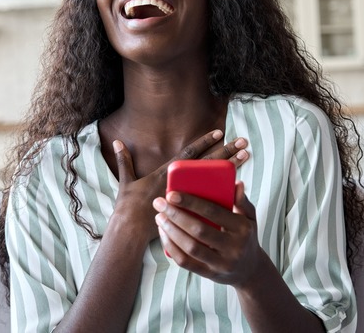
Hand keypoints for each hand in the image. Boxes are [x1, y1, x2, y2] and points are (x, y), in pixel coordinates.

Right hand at [111, 130, 249, 243]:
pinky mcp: (191, 211)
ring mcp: (187, 197)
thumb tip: (117, 141)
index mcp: (166, 173)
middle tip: (243, 140)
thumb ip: (124, 160)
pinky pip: (212, 200)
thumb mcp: (126, 181)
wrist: (131, 231)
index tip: (220, 131)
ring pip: (215, 179)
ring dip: (232, 167)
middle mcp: (180, 183)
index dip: (204, 142)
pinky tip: (240, 185)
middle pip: (208, 164)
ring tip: (246, 155)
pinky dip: (225, 193)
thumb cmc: (129, 206)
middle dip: (226, 151)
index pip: (189, 154)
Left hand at [153, 180, 263, 286]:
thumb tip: (236, 184)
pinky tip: (164, 234)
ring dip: (171, 231)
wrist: (251, 270)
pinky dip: (172, 247)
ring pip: (190, 247)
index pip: (213, 212)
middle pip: (199, 230)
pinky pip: (186, 262)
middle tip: (160, 203)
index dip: (191, 202)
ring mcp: (221, 263)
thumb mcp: (250, 218)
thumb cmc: (246, 237)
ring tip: (160, 217)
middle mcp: (234, 247)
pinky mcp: (210, 274)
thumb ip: (242, 201)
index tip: (172, 194)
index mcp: (242, 228)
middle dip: (175, 215)